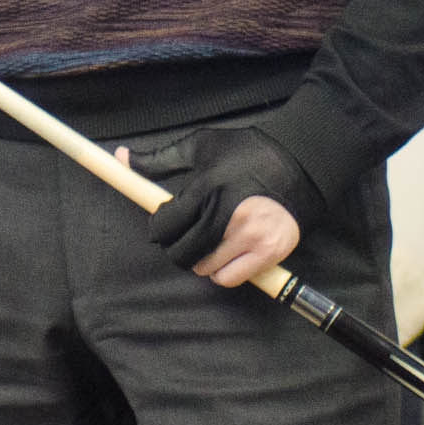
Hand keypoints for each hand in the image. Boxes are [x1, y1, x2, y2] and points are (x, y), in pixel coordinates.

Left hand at [144, 125, 319, 288]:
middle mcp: (225, 217)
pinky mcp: (268, 253)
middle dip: (176, 247)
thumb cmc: (247, 152)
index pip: (165, 226)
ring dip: (199, 261)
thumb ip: (159, 159)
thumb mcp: (200, 146)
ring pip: (204, 269)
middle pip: (182, 253)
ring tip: (207, 243)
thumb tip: (122, 157)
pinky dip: (222, 272)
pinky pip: (230, 279)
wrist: (301, 162)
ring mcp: (249, 238)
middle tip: (184, 236)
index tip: (165, 223)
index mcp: (206, 190)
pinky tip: (226, 255)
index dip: (158, 227)